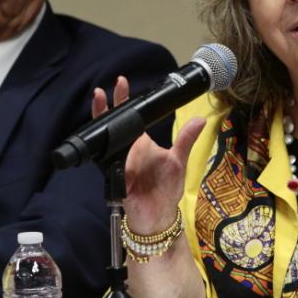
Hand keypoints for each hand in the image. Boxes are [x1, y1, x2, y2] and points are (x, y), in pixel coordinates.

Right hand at [93, 77, 205, 233]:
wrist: (157, 215)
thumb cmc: (167, 188)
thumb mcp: (179, 160)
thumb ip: (186, 139)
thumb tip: (201, 119)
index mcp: (141, 141)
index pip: (131, 115)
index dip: (125, 99)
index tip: (122, 81)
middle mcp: (126, 147)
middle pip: (112, 123)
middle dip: (106, 106)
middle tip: (104, 90)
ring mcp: (116, 160)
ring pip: (103, 138)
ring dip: (99, 122)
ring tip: (98, 102)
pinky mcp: (111, 173)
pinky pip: (100, 158)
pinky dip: (97, 148)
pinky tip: (96, 136)